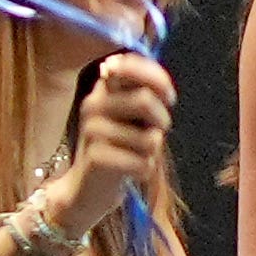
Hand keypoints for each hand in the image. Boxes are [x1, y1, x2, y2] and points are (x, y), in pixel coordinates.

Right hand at [57, 51, 174, 228]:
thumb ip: (143, 97)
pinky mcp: (98, 158)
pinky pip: (143, 163)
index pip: (128, 66)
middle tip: (157, 132)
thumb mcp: (127, 117)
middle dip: (162, 119)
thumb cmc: (117, 149)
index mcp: (102, 90)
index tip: (169, 97)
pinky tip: (130, 171)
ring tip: (136, 155)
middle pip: (145, 100)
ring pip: (150, 138)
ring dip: (153, 152)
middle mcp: (93, 105)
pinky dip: (145, 170)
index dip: (156, 77)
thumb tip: (165, 88)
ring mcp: (93, 131)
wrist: (86, 190)